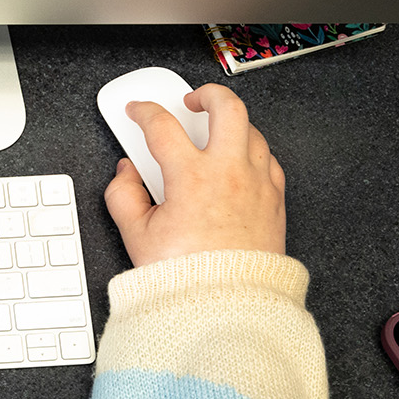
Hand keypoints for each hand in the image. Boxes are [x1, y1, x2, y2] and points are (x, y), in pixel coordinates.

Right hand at [103, 84, 284, 267]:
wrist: (226, 305)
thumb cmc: (187, 276)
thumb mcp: (136, 236)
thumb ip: (123, 196)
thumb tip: (126, 174)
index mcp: (191, 177)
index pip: (162, 126)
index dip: (144, 112)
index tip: (138, 112)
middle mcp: (228, 172)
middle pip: (226, 107)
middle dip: (206, 94)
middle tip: (192, 100)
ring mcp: (256, 184)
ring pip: (253, 130)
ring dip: (232, 123)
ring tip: (216, 130)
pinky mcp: (275, 200)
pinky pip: (269, 160)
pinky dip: (252, 152)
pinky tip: (239, 161)